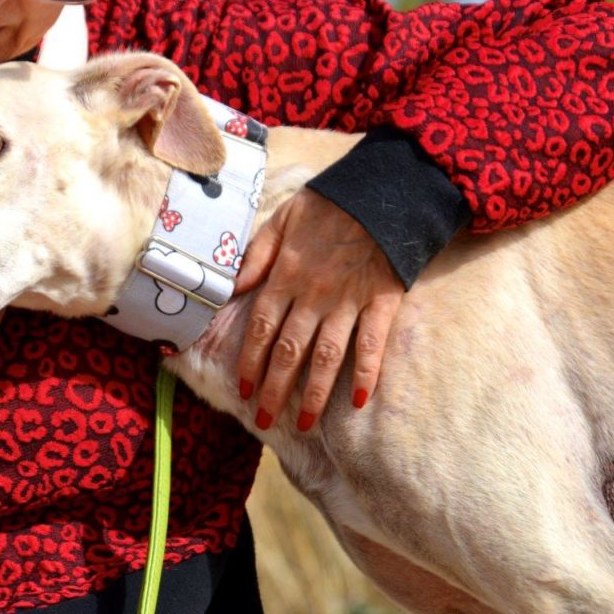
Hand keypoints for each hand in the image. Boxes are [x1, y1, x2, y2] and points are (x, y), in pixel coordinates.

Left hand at [233, 189, 403, 431]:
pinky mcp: (382, 303)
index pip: (261, 328)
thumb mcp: (281, 219)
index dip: (250, 362)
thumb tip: (231, 287)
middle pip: (289, 351)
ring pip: (326, 357)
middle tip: (263, 421)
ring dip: (314, 393)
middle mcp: (313, 295)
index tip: (243, 389)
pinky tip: (360, 402)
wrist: (383, 190)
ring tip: (305, 424)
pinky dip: (367, 374)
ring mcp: (349, 302)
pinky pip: (372, 345)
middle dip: (274, 390)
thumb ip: (256, 256)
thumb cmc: (329, 203)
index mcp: (286, 276)